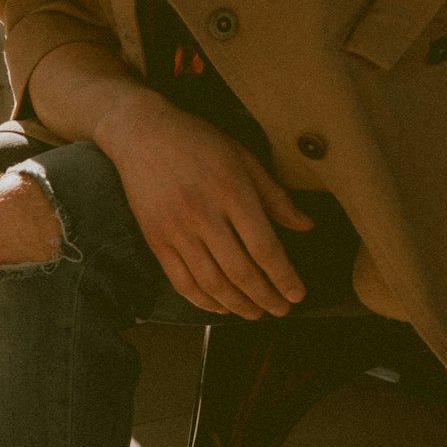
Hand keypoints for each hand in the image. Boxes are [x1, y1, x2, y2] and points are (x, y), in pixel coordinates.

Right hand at [95, 90, 314, 318]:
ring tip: (255, 313)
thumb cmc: (197, 141)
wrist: (140, 133)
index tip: (297, 294)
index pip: (263, 246)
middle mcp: (203, 214)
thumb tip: (305, 226)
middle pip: (240, 271)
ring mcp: (176, 230)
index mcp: (231, 191)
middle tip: (281, 310)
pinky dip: (203, 300)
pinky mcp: (155, 240)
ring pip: (211, 282)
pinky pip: (181, 281)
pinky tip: (220, 307)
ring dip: (237, 305)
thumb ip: (274, 195)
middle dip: (265, 297)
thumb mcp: (243, 157)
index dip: (283, 276)